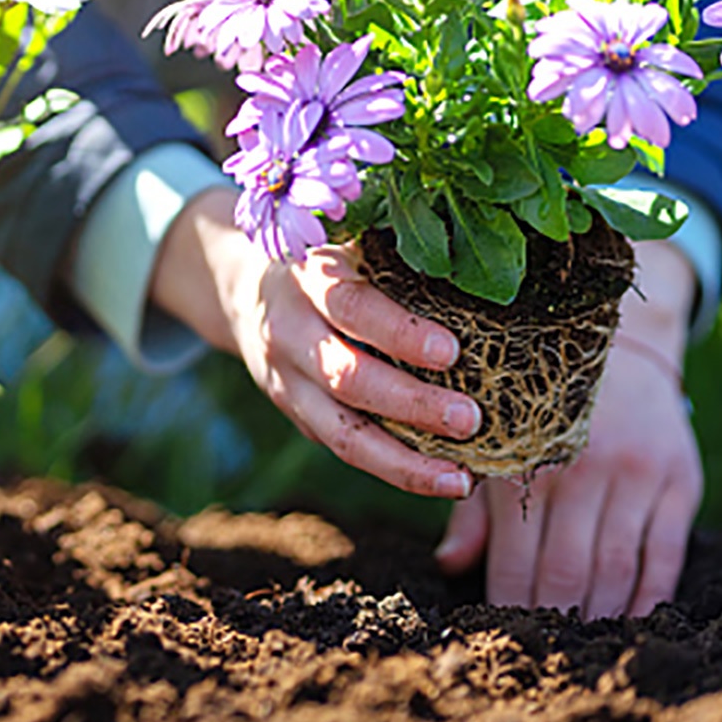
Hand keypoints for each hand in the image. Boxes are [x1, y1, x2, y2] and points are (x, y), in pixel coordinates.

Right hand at [151, 188, 480, 499]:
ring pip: (343, 435)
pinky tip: (443, 481)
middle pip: (348, 379)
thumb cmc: (328, 260)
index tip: (451, 350)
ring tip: (460, 480)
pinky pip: (347, 450)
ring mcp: (288, 385)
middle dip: (412, 404)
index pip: (353, 308)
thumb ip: (396, 254)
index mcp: (309, 279)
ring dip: (404, 464)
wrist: (242, 289)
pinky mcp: (298, 418)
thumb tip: (480, 263)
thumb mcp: (349, 240)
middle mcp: (291, 335)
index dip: (400, 332)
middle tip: (470, 420)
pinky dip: (395, 470)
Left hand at [430, 239, 705, 615]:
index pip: (517, 563)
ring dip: (599, 619)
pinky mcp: (680, 479)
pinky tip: (634, 621)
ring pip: (617, 572)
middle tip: (544, 655)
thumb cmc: (543, 406)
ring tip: (583, 645)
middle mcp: (583, 467)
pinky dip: (651, 599)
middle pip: (567, 575)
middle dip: (553, 623)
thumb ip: (474, 508)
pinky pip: (666, 557)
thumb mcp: (497, 443)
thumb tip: (451, 567)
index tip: (503, 640)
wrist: (625, 345)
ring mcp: (636, 474)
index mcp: (527, 462)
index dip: (509, 610)